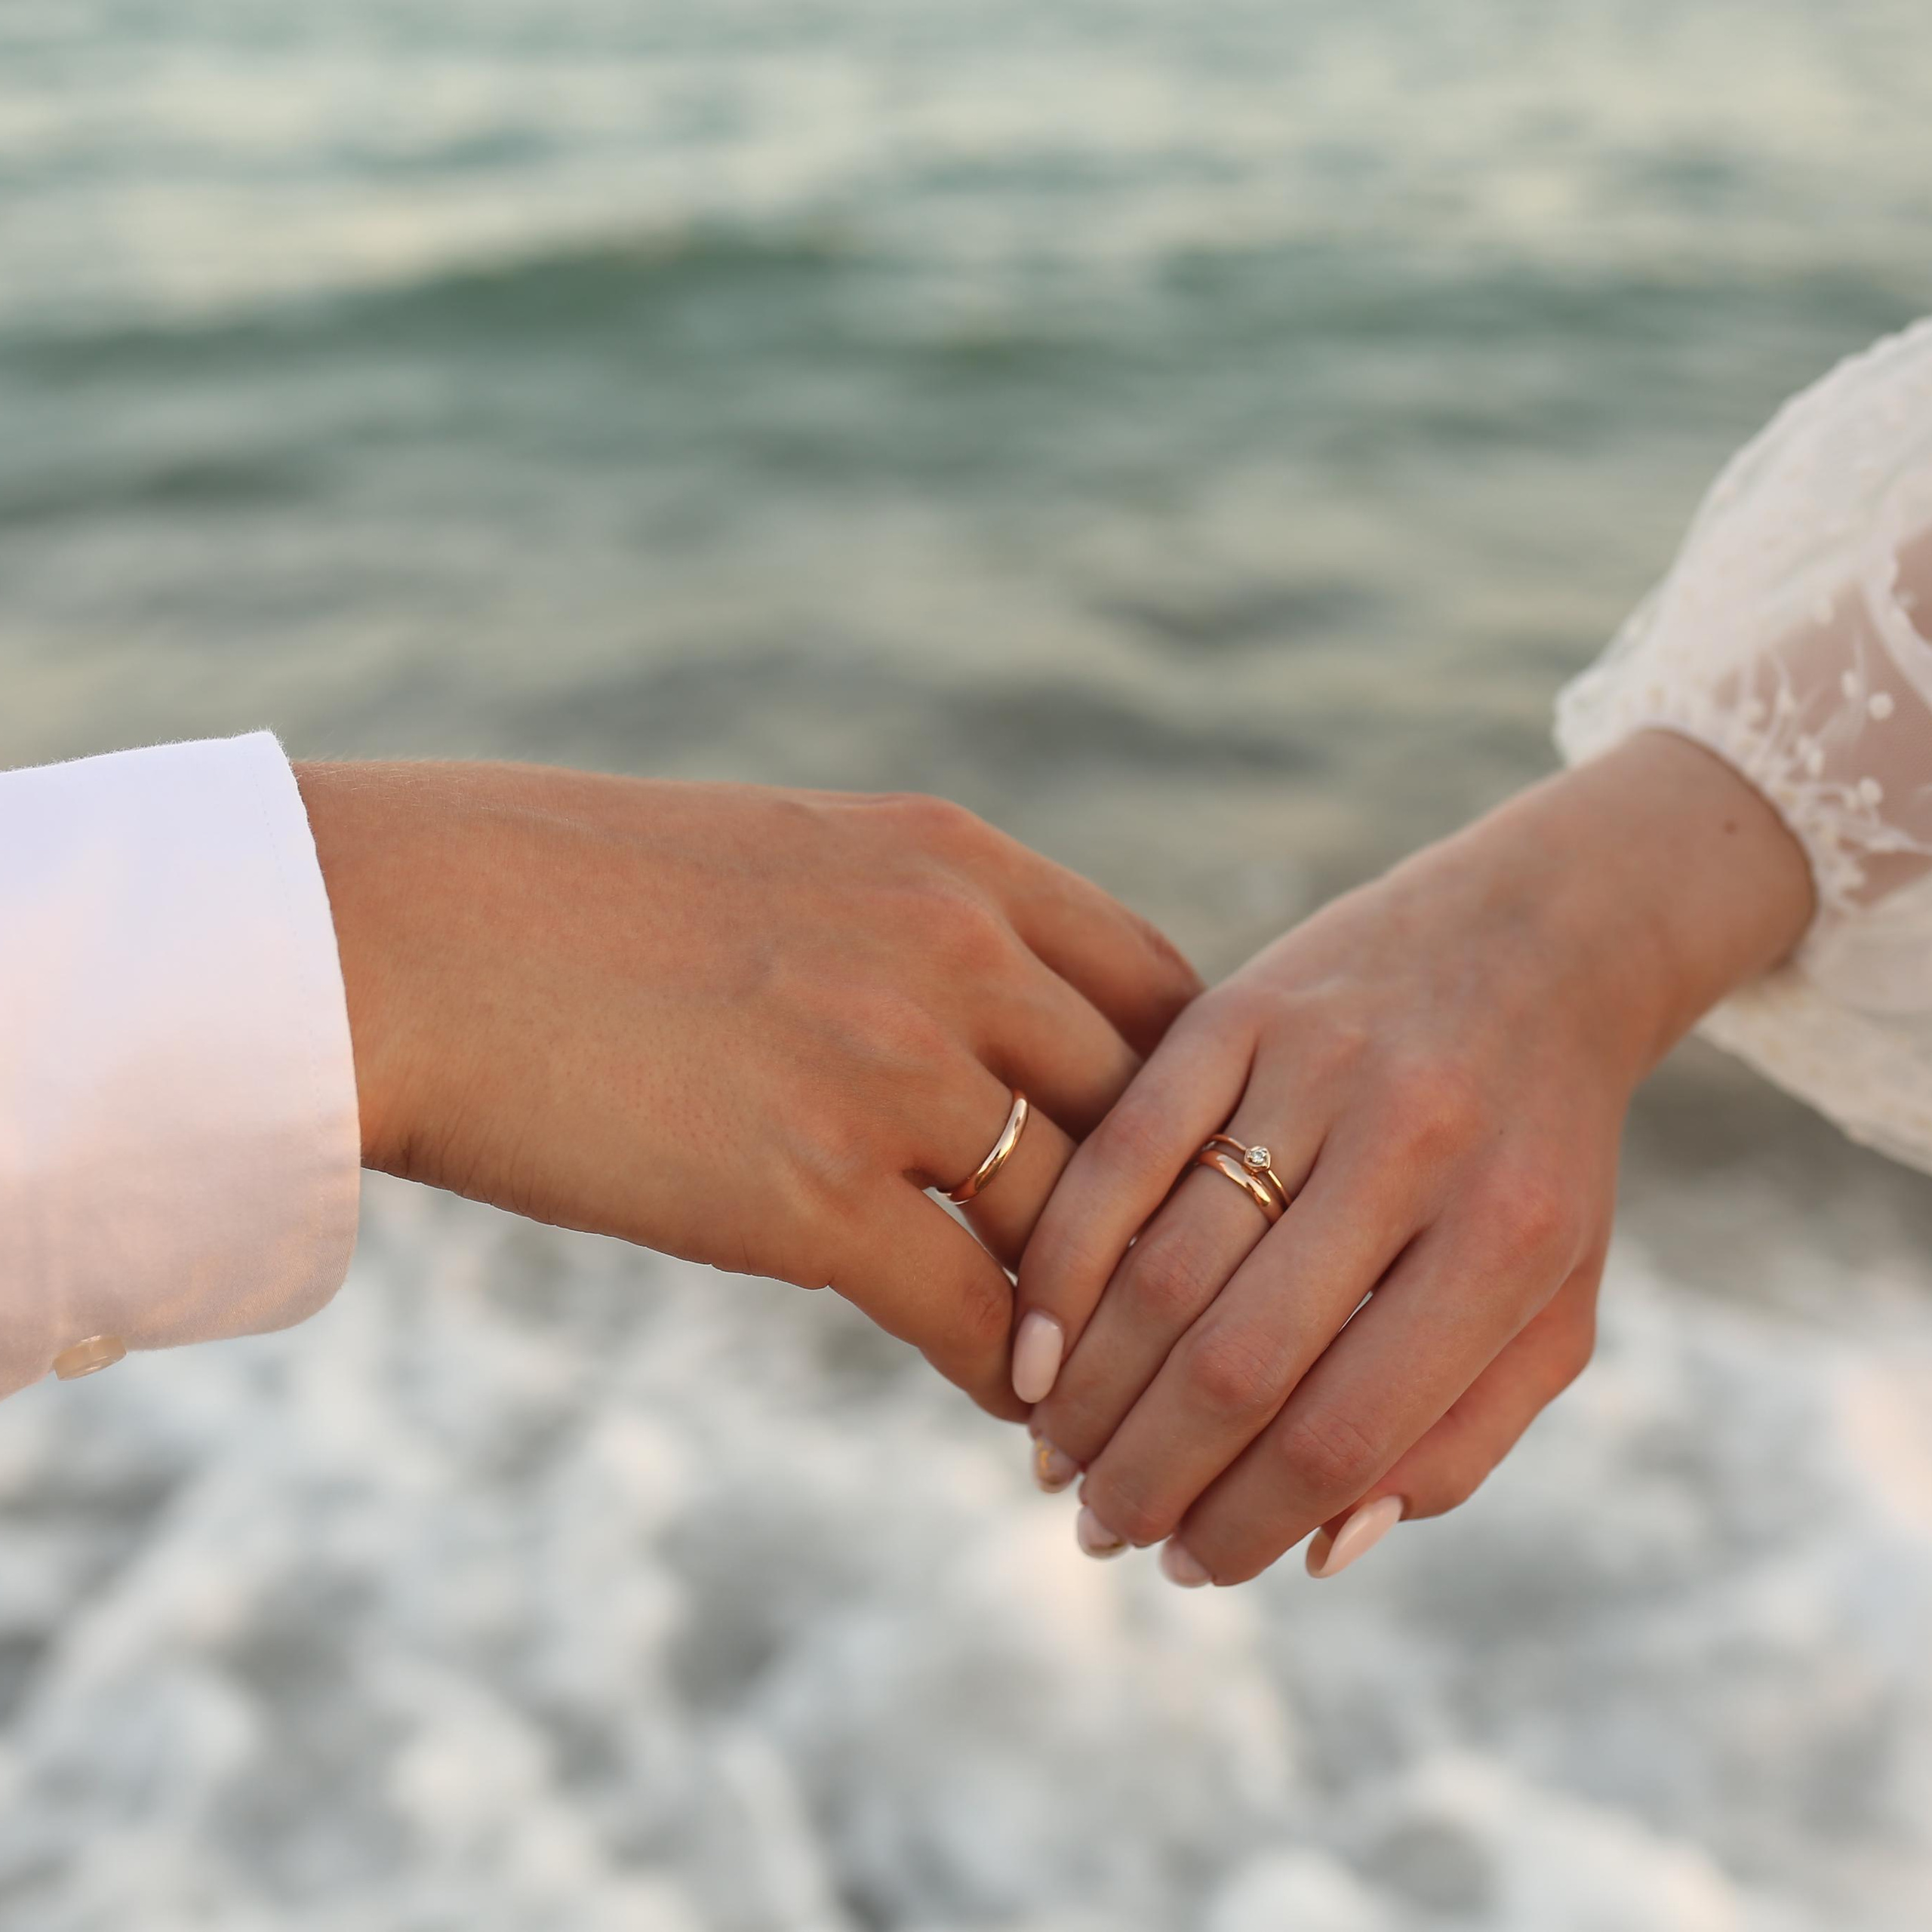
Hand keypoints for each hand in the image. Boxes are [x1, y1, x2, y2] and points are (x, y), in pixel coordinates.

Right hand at [294, 762, 1199, 1419]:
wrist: (407, 933)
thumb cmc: (579, 897)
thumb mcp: (793, 861)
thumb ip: (915, 928)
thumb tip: (985, 1026)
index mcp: (956, 861)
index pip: (1163, 990)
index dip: (1196, 1099)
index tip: (1194, 1177)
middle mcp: (956, 953)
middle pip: (1146, 1119)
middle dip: (1177, 1225)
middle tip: (1194, 1310)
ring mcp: (893, 1073)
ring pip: (1080, 1229)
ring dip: (1107, 1322)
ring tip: (1119, 1387)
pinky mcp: (814, 1198)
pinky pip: (979, 1318)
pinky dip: (1015, 1378)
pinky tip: (1019, 1411)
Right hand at [1016, 731, 1813, 1580]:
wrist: (1536, 939)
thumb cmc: (1540, 1156)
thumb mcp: (1556, 1305)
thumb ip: (1458, 1440)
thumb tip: (1316, 1548)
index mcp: (1509, 1241)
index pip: (1347, 1432)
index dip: (1249, 1526)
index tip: (1192, 1567)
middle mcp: (1413, 1147)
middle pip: (1237, 1361)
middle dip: (1148, 1475)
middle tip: (1098, 1529)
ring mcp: (1314, 1069)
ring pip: (1163, 1265)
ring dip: (1093, 1389)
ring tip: (1057, 1459)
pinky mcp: (1235, 1009)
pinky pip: (1120, 1152)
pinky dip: (1063, 1263)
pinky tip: (1034, 1344)